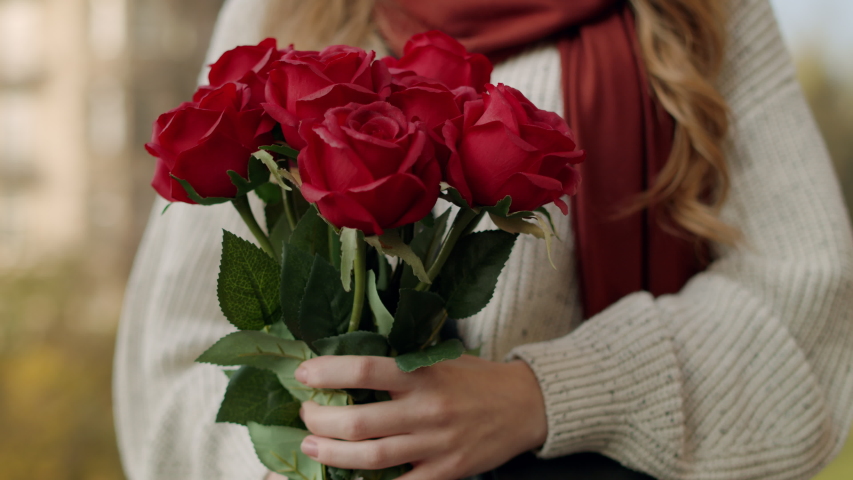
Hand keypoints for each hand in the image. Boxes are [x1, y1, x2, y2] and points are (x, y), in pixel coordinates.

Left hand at [294, 354, 546, 479]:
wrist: (525, 405)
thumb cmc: (476, 378)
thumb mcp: (441, 358)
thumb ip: (402, 362)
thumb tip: (349, 364)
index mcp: (423, 374)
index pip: (364, 369)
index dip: (328, 373)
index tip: (303, 374)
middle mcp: (427, 409)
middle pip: (359, 421)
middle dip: (321, 421)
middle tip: (306, 416)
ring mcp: (436, 444)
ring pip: (372, 457)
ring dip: (333, 454)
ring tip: (312, 447)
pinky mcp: (446, 471)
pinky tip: (347, 477)